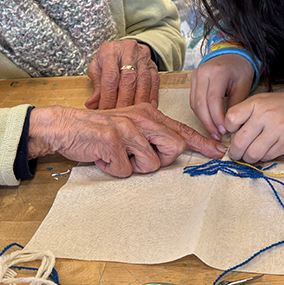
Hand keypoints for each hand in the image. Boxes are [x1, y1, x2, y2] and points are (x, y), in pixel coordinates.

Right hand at [27, 104, 226, 176]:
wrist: (64, 126)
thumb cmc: (98, 131)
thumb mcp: (129, 126)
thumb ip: (151, 135)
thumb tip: (175, 150)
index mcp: (148, 114)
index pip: (182, 130)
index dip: (202, 143)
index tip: (219, 152)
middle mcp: (142, 118)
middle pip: (174, 148)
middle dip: (159, 160)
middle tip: (135, 156)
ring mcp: (128, 128)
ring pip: (150, 164)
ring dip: (132, 167)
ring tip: (115, 155)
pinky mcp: (113, 141)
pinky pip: (125, 171)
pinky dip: (113, 170)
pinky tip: (102, 158)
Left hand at [85, 39, 159, 109]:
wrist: (125, 48)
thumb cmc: (109, 59)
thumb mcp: (97, 68)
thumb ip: (96, 86)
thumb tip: (92, 104)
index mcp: (110, 51)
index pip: (110, 77)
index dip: (108, 97)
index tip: (105, 110)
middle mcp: (128, 52)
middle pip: (128, 80)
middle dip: (124, 101)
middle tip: (119, 115)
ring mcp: (143, 58)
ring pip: (143, 82)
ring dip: (138, 101)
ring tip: (132, 114)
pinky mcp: (153, 66)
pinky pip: (154, 83)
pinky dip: (151, 97)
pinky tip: (146, 108)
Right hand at [189, 54, 255, 140]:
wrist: (232, 55)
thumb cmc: (240, 69)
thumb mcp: (243, 86)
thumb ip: (236, 104)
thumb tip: (230, 125)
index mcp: (217, 72)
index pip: (212, 100)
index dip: (217, 118)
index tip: (224, 130)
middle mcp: (202, 73)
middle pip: (200, 103)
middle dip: (208, 123)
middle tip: (218, 135)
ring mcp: (195, 76)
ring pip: (194, 104)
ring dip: (203, 120)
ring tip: (214, 132)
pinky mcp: (192, 80)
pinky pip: (193, 101)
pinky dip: (200, 113)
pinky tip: (209, 122)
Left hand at [225, 92, 283, 163]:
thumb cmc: (279, 105)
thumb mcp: (260, 101)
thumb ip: (244, 113)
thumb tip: (229, 134)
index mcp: (256, 103)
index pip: (231, 119)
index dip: (228, 128)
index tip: (232, 131)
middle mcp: (265, 116)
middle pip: (239, 142)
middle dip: (235, 152)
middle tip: (236, 153)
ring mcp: (276, 130)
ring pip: (252, 154)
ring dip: (247, 158)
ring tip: (248, 155)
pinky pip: (267, 157)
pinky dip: (262, 158)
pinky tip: (263, 152)